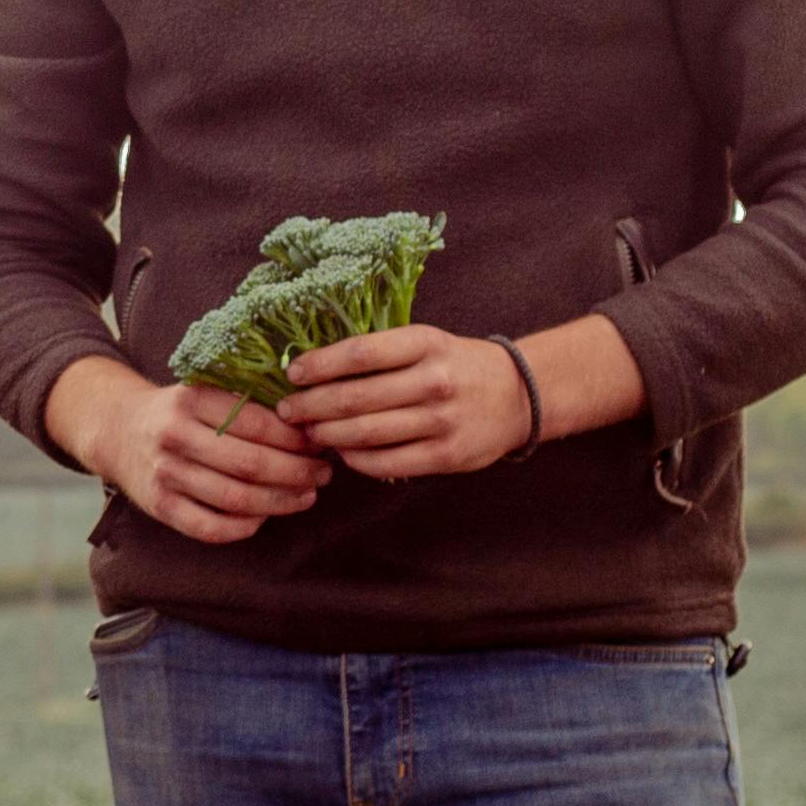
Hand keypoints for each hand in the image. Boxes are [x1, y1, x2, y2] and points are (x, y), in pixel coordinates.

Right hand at [44, 355, 330, 543]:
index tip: (319, 443)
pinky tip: (264, 517)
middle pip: (251, 463)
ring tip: (306, 496)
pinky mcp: (159, 507)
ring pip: (235, 499)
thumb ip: (246, 400)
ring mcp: (165, 474)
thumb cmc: (178, 411)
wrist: (118, 430)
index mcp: (192, 400)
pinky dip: (244, 526)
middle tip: (323, 474)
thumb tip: (310, 421)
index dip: (296, 438)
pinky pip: (211, 528)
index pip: (256, 423)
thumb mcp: (204, 391)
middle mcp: (175, 436)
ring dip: (280, 501)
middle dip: (297, 472)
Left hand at [277, 324, 540, 479]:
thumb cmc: (456, 366)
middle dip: (311, 406)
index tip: (292, 374)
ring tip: (307, 432)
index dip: (319, 365)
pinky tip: (342, 452)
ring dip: (327, 435)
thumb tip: (314, 369)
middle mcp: (435, 381)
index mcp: (426, 343)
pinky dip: (356, 459)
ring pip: (366, 433)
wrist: (518, 396)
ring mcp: (442, 421)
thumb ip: (380, 353)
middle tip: (288, 411)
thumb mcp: (426, 343)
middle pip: (355, 397)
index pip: (360, 352)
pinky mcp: (446, 456)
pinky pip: (386, 462)